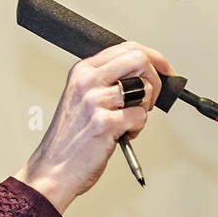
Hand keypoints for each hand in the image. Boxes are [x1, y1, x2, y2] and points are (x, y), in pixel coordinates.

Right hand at [15, 41, 174, 214]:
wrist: (52, 169)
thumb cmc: (69, 139)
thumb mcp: (81, 98)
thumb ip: (106, 81)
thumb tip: (143, 74)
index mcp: (82, 71)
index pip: (127, 47)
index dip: (154, 58)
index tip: (164, 70)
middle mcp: (87, 81)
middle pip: (139, 59)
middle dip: (154, 80)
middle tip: (150, 98)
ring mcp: (95, 101)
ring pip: (143, 90)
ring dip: (143, 110)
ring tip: (127, 122)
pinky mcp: (105, 123)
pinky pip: (141, 117)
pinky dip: (137, 129)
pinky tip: (121, 134)